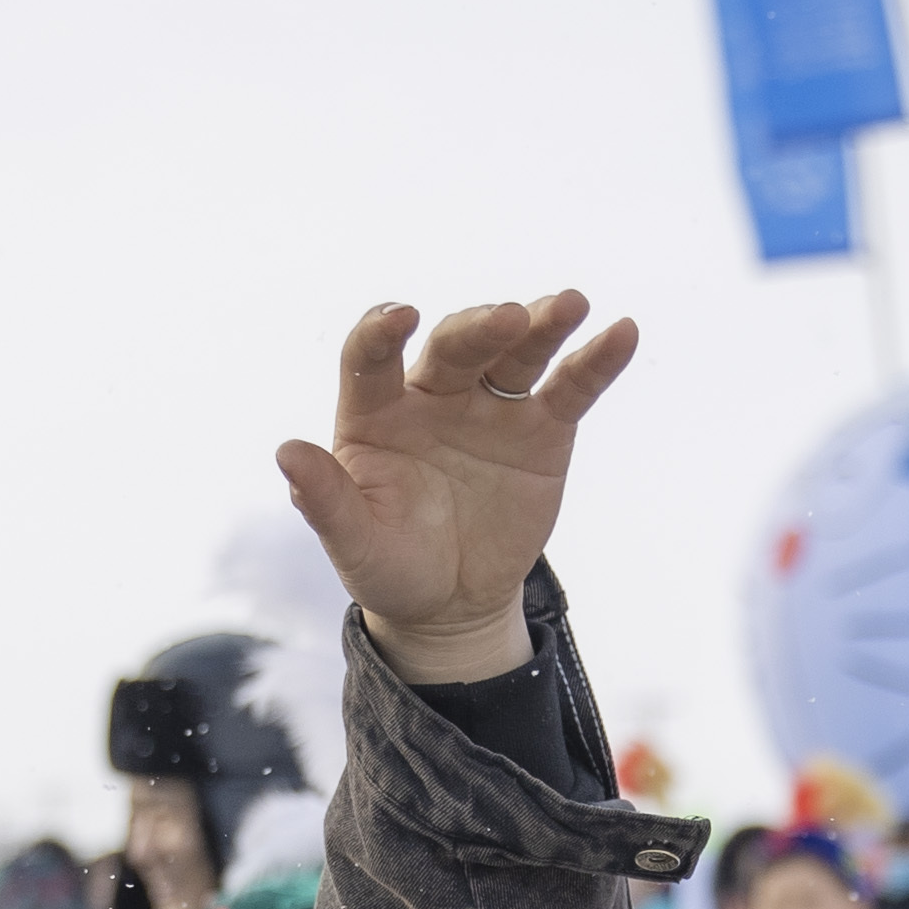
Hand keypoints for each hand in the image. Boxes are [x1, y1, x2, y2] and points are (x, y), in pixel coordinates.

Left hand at [277, 293, 638, 686]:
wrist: (453, 603)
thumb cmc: (392, 567)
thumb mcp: (356, 546)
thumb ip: (325, 501)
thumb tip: (287, 452)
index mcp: (376, 414)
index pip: (370, 357)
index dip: (381, 332)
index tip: (399, 316)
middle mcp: (433, 395)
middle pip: (454, 347)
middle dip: (479, 329)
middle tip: (509, 319)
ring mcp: (490, 407)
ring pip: (515, 352)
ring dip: (541, 323)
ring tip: (567, 305)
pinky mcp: (542, 429)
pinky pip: (570, 386)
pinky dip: (596, 360)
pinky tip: (621, 332)